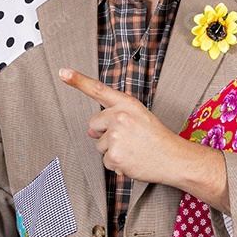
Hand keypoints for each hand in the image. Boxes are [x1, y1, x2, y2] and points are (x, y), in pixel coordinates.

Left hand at [58, 67, 187, 183]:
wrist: (173, 158)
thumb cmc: (156, 138)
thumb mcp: (139, 117)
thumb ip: (114, 117)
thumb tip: (91, 131)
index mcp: (127, 103)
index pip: (98, 89)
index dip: (78, 80)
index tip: (63, 72)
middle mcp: (119, 117)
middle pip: (93, 124)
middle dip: (104, 133)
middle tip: (128, 138)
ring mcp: (115, 136)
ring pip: (99, 145)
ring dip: (112, 150)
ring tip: (133, 149)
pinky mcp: (114, 155)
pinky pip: (105, 161)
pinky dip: (117, 164)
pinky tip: (132, 160)